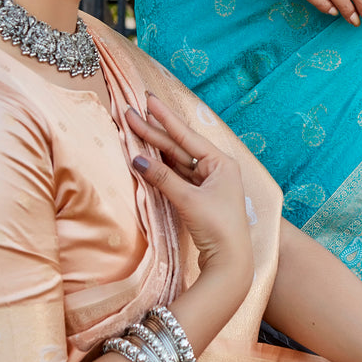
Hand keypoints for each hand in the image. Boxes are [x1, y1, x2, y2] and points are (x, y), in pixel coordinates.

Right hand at [127, 94, 252, 290]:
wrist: (230, 262)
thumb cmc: (216, 227)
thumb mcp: (188, 200)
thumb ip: (163, 178)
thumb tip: (137, 160)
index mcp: (221, 162)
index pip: (186, 135)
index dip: (165, 118)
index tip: (147, 100)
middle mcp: (216, 168)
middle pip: (179, 146)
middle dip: (154, 130)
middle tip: (131, 111)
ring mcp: (207, 183)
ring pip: (176, 161)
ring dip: (155, 148)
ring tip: (135, 129)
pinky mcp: (199, 198)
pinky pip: (176, 176)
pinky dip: (161, 168)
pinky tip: (146, 158)